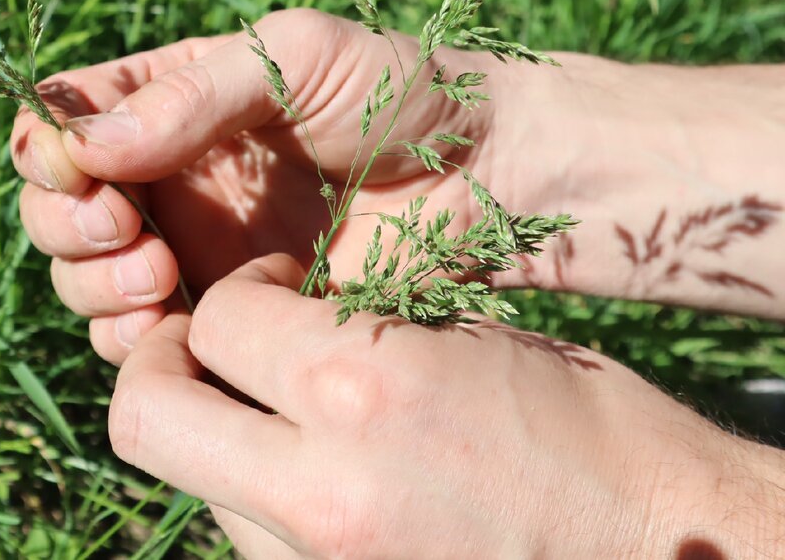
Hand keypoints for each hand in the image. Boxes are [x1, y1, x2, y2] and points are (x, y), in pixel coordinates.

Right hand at [10, 9, 513, 361]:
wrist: (488, 176)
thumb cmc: (398, 90)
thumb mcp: (296, 57)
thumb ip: (192, 94)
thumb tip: (85, 143)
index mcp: (170, 100)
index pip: (60, 119)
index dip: (46, 147)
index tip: (81, 169)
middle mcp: (168, 176)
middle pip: (54, 206)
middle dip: (64, 224)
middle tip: (124, 229)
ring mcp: (193, 248)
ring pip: (83, 277)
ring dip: (92, 283)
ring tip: (158, 276)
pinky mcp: (227, 316)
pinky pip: (140, 340)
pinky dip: (130, 340)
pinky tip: (171, 325)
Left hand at [110, 254, 784, 558]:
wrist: (673, 553)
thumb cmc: (593, 431)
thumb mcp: (463, 344)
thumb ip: (343, 337)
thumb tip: (259, 332)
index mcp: (365, 390)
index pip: (216, 320)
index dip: (236, 290)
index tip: (271, 287)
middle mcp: (322, 490)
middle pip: (146, 417)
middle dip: (160, 365)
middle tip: (206, 344)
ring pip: (198, 484)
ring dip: (221, 439)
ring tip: (292, 417)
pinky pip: (252, 540)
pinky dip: (267, 498)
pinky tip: (332, 475)